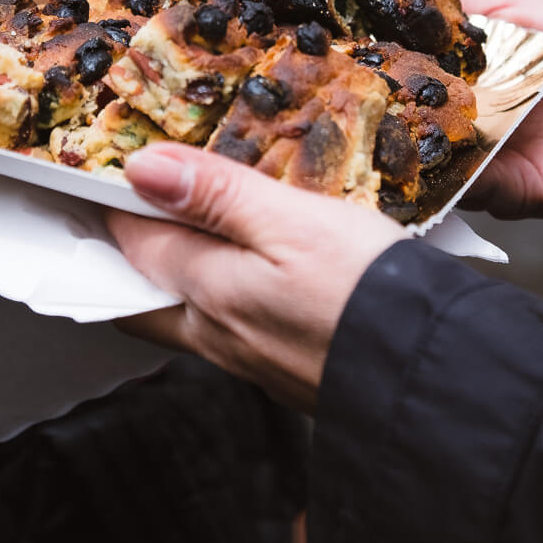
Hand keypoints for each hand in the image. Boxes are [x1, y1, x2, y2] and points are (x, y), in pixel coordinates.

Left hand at [107, 143, 396, 411]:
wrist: (435, 372)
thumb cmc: (369, 291)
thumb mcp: (293, 221)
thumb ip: (216, 195)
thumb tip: (143, 170)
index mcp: (208, 292)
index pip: (134, 242)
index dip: (115, 203)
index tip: (107, 171)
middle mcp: (217, 337)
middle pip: (144, 293)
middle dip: (129, 254)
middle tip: (126, 210)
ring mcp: (252, 361)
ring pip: (188, 315)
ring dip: (177, 275)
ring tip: (188, 231)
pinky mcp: (288, 371)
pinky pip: (234, 328)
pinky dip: (224, 295)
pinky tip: (254, 274)